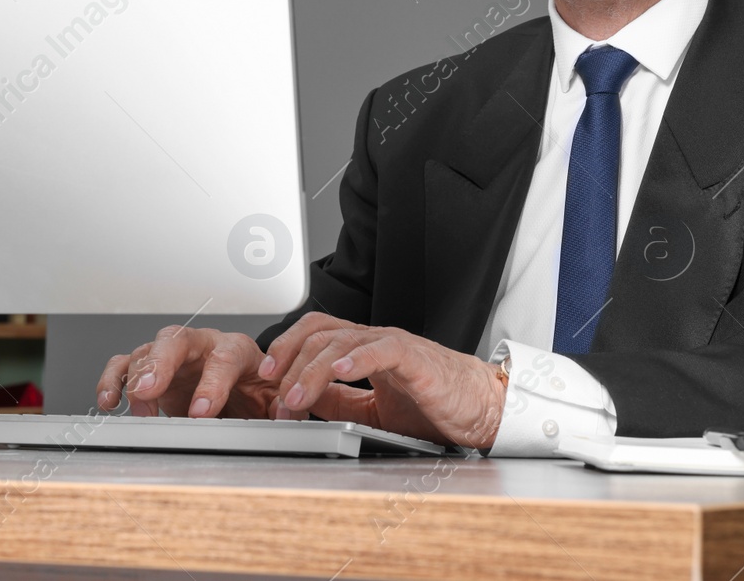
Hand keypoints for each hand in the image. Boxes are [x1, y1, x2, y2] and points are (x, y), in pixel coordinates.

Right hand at [96, 326, 275, 418]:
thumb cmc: (256, 388)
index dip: (212, 383)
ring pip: (149, 351)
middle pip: (178, 340)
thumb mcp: (276, 397)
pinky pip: (125, 365)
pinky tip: (110, 400)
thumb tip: (288, 413)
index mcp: (237, 349)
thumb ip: (283, 404)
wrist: (242, 388)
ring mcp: (174, 355)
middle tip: (151, 391)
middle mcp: (202, 345)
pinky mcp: (152, 370)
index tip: (202, 411)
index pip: (224, 357)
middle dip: (162, 365)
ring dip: (138, 377)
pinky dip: (114, 380)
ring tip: (136, 403)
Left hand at [261, 313, 505, 448]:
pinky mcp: (415, 358)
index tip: (264, 379)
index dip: (284, 350)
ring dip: (312, 369)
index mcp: (362, 350)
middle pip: (319, 333)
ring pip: (341, 342)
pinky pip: (381, 349)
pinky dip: (356, 359)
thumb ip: (339, 401)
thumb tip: (301, 401)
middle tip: (274, 394)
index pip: (314, 334)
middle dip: (288, 361)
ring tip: (296, 396)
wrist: (480, 408)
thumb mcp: (373, 409)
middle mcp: (374, 341)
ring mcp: (393, 345)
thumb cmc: (433, 405)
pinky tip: (338, 373)